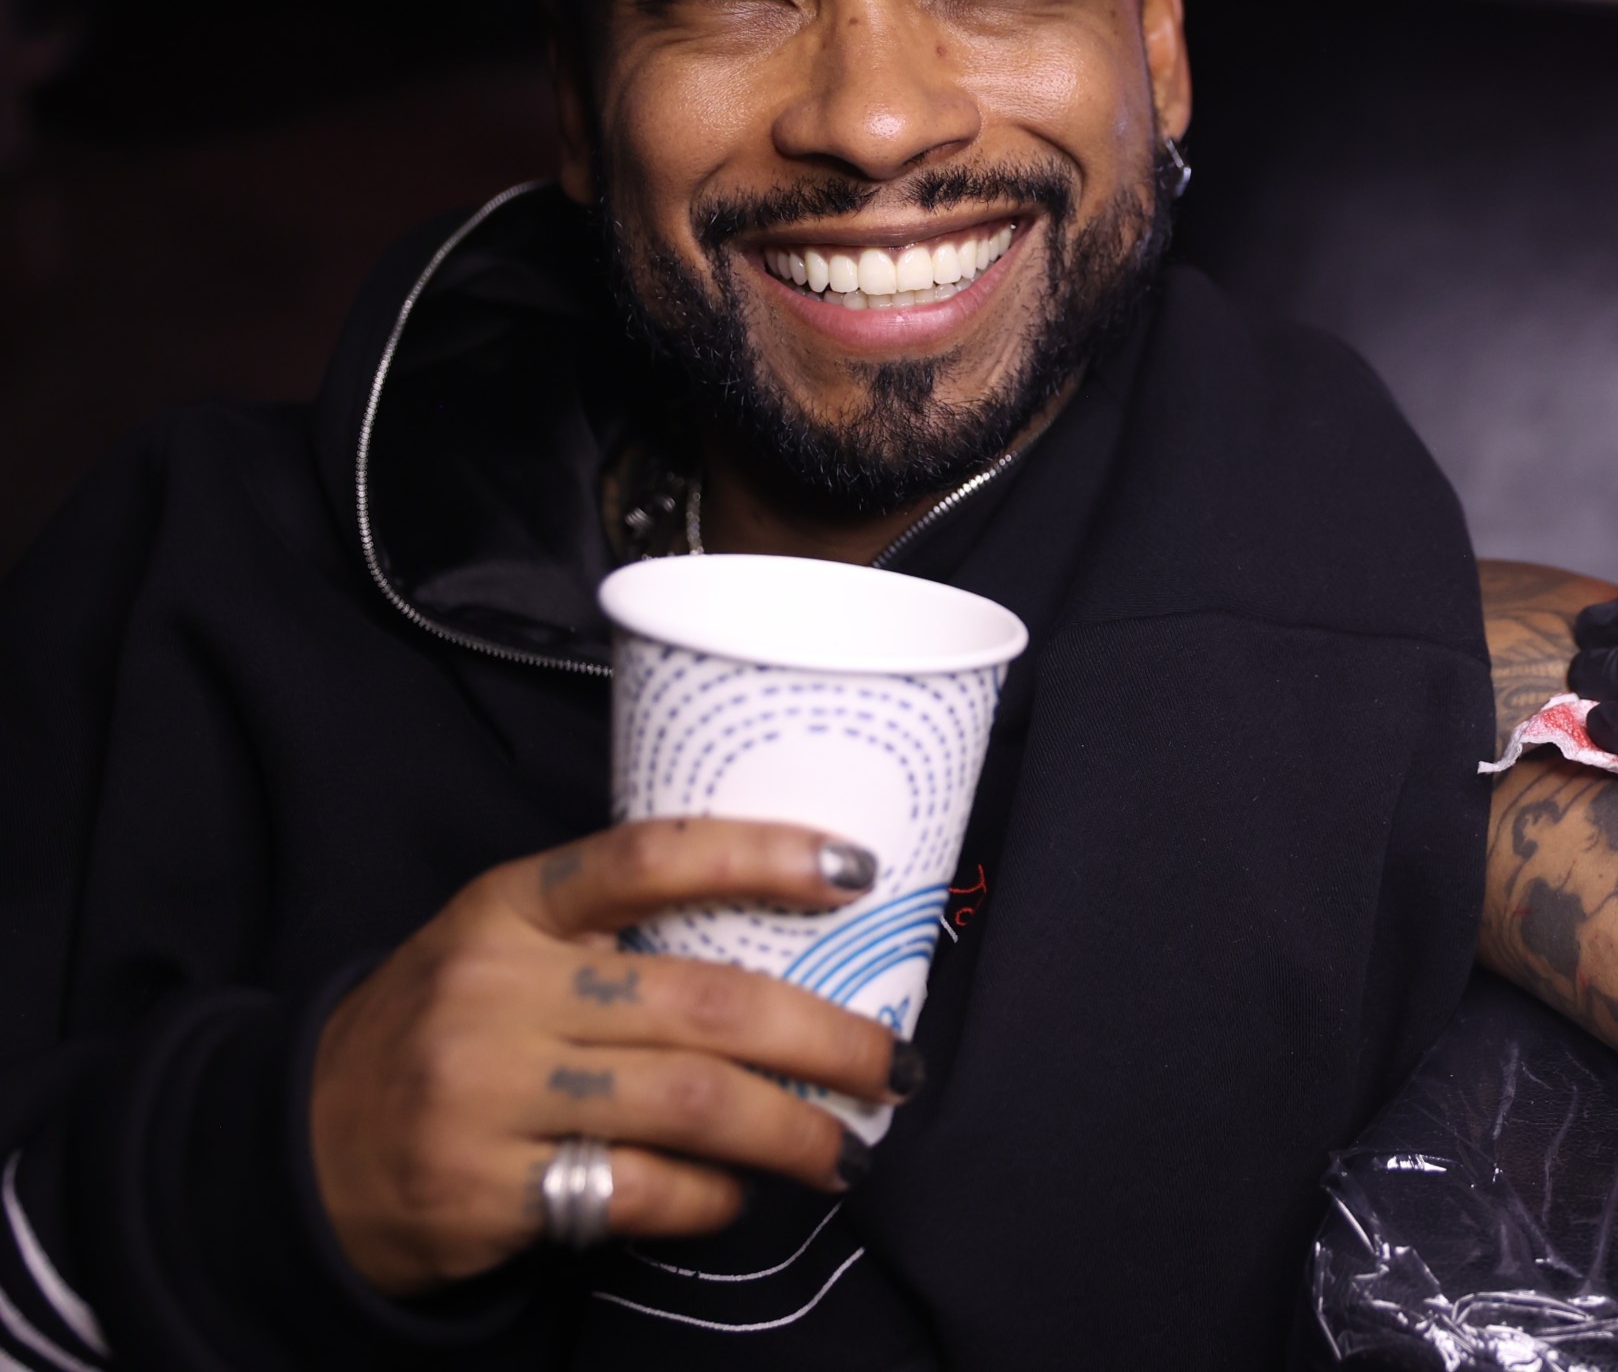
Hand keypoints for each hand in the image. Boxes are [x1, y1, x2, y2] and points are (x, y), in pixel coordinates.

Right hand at [310, 820, 914, 1295]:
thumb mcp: (495, 948)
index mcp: (508, 909)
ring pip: (691, 1104)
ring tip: (846, 1148)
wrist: (292, 1152)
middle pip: (706, 1004)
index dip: (761, 853)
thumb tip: (781, 936)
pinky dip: (711, 1196)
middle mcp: (497, 993)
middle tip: (893, 1065)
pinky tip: (738, 1193)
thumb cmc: (435, 1032)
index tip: (857, 868)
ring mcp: (486, 1095)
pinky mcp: (486, 1193)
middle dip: (826, 1038)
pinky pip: (640, 1192)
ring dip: (794, 1131)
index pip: (648, 857)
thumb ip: (606, 934)